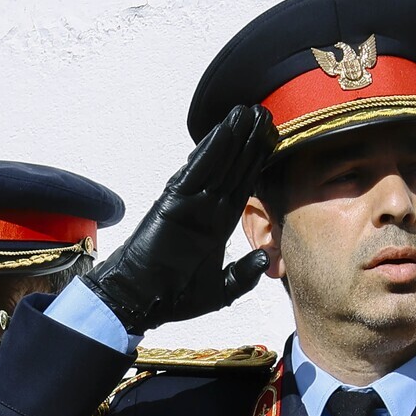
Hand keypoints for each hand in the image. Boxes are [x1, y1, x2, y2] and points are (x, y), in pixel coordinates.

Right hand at [84, 104, 277, 332]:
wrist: (141, 302)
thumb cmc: (174, 296)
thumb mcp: (221, 290)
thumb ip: (243, 274)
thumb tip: (265, 259)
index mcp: (217, 226)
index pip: (242, 187)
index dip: (257, 165)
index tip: (273, 143)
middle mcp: (205, 209)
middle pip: (233, 168)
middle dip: (248, 142)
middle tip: (265, 114)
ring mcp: (190, 202)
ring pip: (217, 163)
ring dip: (232, 138)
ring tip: (248, 113)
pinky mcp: (174, 202)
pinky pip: (196, 172)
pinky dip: (211, 151)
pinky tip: (224, 132)